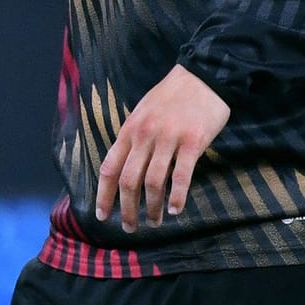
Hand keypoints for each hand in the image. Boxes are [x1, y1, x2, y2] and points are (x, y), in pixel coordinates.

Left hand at [96, 64, 230, 231]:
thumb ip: (133, 138)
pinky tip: (176, 210)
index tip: (102, 215)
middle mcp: (144, 135)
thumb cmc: (171, 97)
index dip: (104, 194)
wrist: (202, 77)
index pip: (110, 167)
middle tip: (130, 227)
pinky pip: (181, 175)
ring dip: (152, 207)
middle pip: (128, 180)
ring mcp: (168, 138)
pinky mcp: (193, 141)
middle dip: (127, 208)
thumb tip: (124, 165)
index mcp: (129, 130)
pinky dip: (177, 196)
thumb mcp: (142, 113)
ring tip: (155, 222)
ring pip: (153, 182)